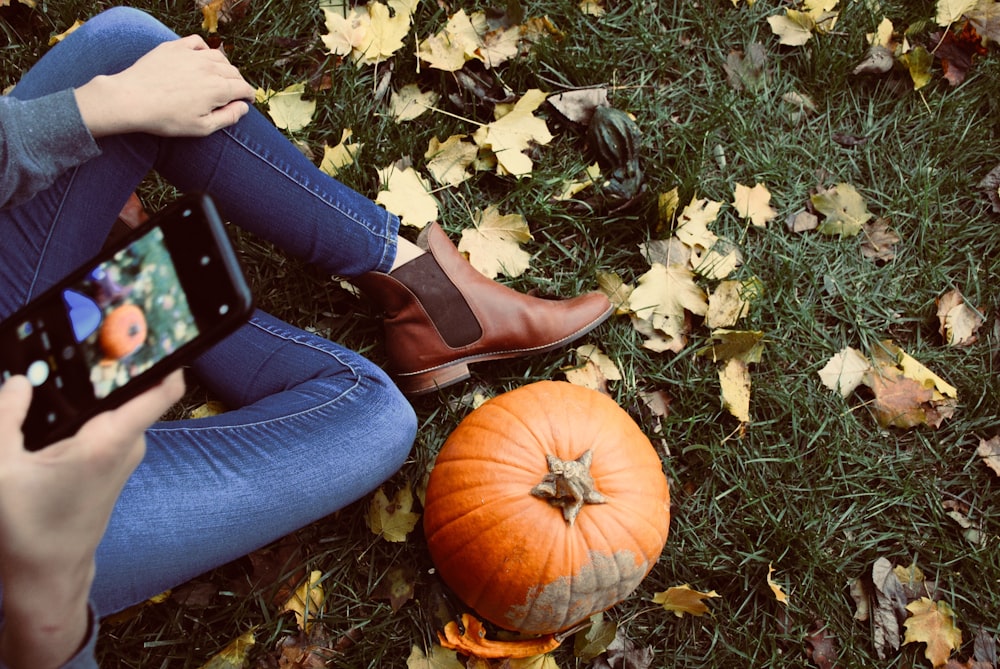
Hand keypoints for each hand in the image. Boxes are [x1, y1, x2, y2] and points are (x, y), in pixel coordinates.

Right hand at [0, 371, 183, 668]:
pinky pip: (105, 426)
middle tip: (71, 346)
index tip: (156, 330)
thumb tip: (15, 381)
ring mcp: (122, 455)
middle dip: (103, 370)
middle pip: (127, 390)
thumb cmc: (29, 530)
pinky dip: (83, 417)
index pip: (161, 389)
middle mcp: (126, 445)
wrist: (48, 574)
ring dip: (86, 397)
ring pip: (112, 409)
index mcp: (109, 441)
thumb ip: (4, 419)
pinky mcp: (111, 464)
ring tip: (48, 383)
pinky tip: (51, 415)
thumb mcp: (0, 471)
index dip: (168, 357)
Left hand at [75, 35, 256, 137]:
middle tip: (234, 91)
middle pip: (233, 72)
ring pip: (219, 56)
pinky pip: (197, 42)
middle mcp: (209, 68)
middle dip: (238, 82)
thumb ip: (228, 117)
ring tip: (220, 76)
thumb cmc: (166, 119)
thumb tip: (244, 108)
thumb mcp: (202, 127)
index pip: (243, 88)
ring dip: (224, 66)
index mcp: (218, 89)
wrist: (132, 99)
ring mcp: (191, 55)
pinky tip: (202, 58)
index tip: (247, 101)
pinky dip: (205, 49)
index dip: (248, 96)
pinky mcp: (174, 47)